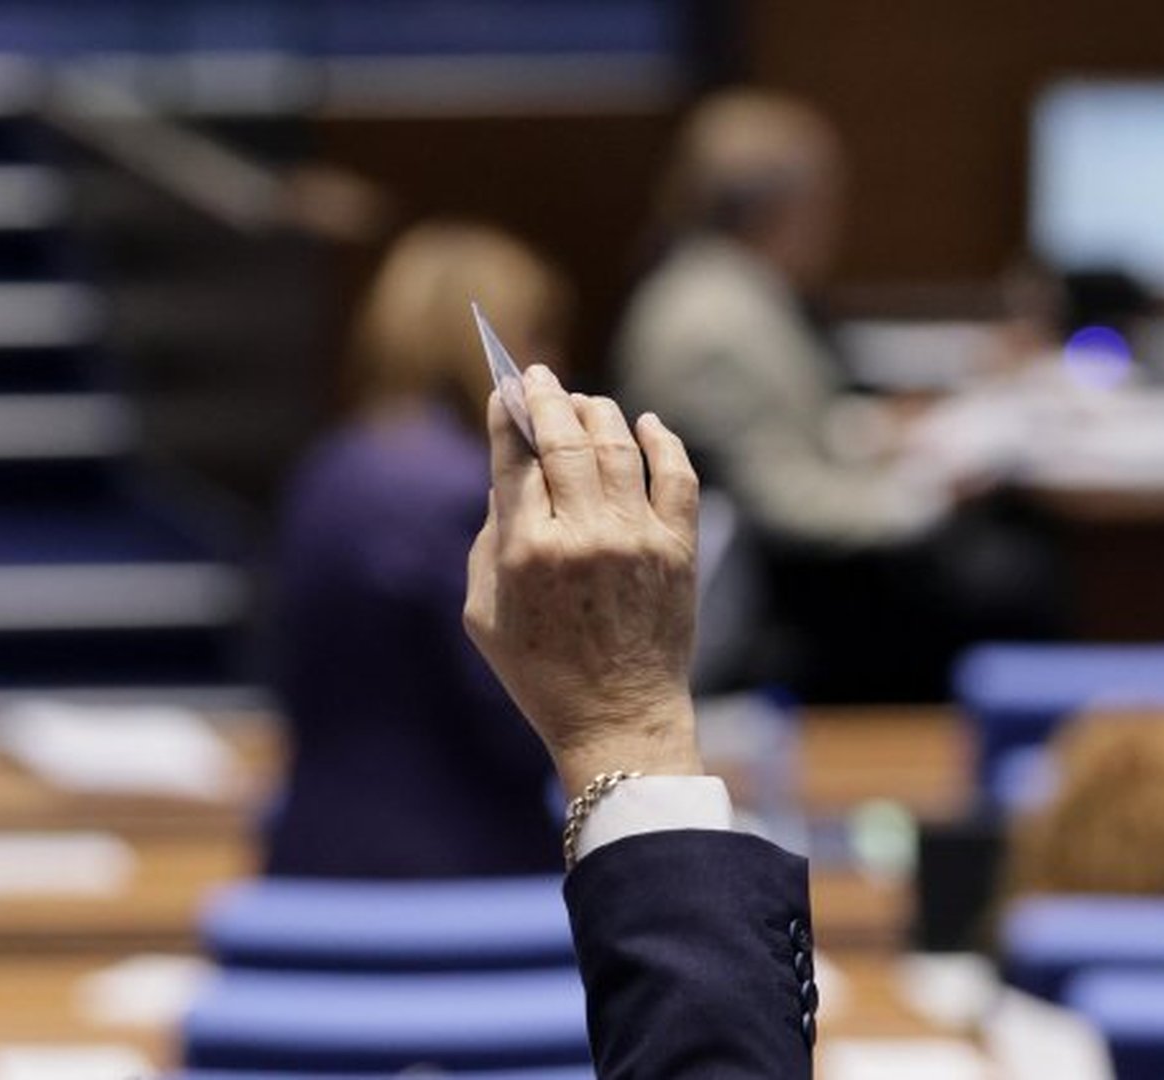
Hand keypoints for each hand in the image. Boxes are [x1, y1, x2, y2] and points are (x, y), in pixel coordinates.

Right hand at [464, 365, 703, 796]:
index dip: (509, 416)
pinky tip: (648, 425)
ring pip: (618, 447)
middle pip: (564, 440)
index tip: (507, 389)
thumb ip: (490, 541)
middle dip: (549, 398)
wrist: (619, 719)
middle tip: (541, 376)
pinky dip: (662, 443)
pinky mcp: (678, 550)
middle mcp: (583, 536)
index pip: (514, 459)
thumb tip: (510, 478)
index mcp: (526, 552)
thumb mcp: (484, 614)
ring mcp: (636, 539)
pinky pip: (676, 477)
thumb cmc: (541, 674)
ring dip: (599, 413)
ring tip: (586, 402)